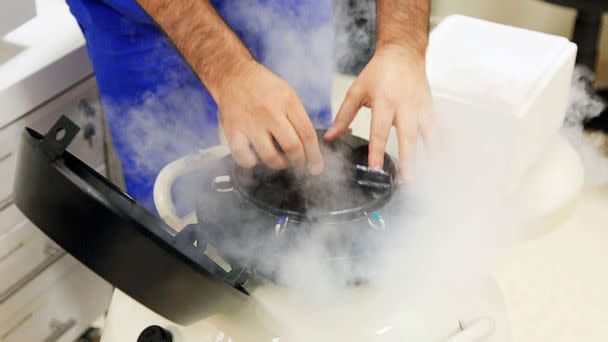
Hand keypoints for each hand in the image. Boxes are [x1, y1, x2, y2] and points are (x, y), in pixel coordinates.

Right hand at [216, 61, 323, 173]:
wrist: (233, 74)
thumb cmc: (262, 87)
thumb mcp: (287, 95)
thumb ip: (298, 118)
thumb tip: (310, 147)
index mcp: (287, 102)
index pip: (307, 134)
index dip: (314, 155)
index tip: (316, 167)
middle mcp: (270, 112)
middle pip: (292, 147)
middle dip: (299, 162)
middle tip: (298, 163)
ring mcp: (250, 122)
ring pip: (270, 156)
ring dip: (279, 164)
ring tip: (280, 161)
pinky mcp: (233, 130)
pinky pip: (243, 157)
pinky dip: (251, 163)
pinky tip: (255, 157)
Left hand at [324, 45, 433, 178]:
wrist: (403, 52)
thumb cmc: (380, 71)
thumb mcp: (357, 90)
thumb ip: (343, 116)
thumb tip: (330, 136)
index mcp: (384, 101)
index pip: (379, 131)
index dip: (377, 151)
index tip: (375, 168)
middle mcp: (405, 105)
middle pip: (407, 136)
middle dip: (408, 159)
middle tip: (407, 178)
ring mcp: (421, 106)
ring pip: (428, 133)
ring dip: (430, 153)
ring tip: (431, 173)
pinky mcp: (431, 106)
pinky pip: (440, 127)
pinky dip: (445, 142)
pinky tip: (448, 157)